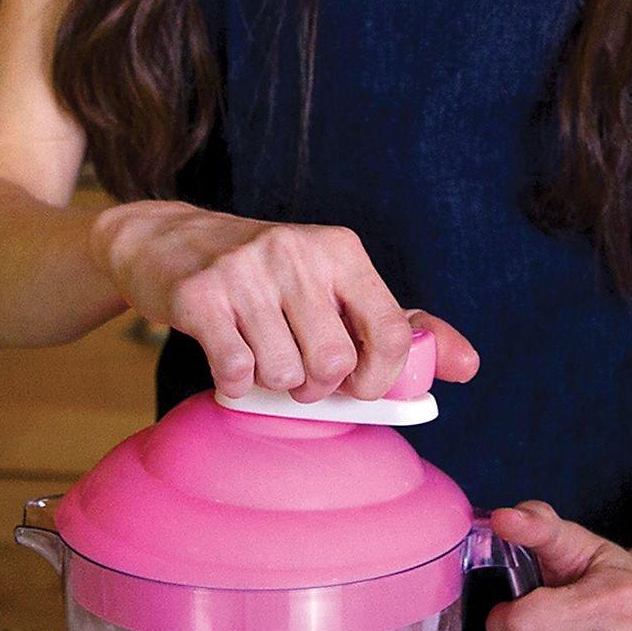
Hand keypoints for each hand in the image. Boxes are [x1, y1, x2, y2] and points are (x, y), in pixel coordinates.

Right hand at [89, 200, 478, 403]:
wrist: (163, 240)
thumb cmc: (262, 275)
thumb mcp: (331, 285)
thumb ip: (398, 326)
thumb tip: (468, 366)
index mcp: (338, 248)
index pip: (391, 330)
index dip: (380, 379)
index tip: (358, 390)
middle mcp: (295, 250)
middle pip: (334, 363)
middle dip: (316, 387)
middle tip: (297, 372)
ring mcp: (245, 269)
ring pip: (284, 374)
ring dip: (272, 385)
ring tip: (259, 358)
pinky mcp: (200, 293)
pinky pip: (237, 371)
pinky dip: (234, 384)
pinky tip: (228, 360)